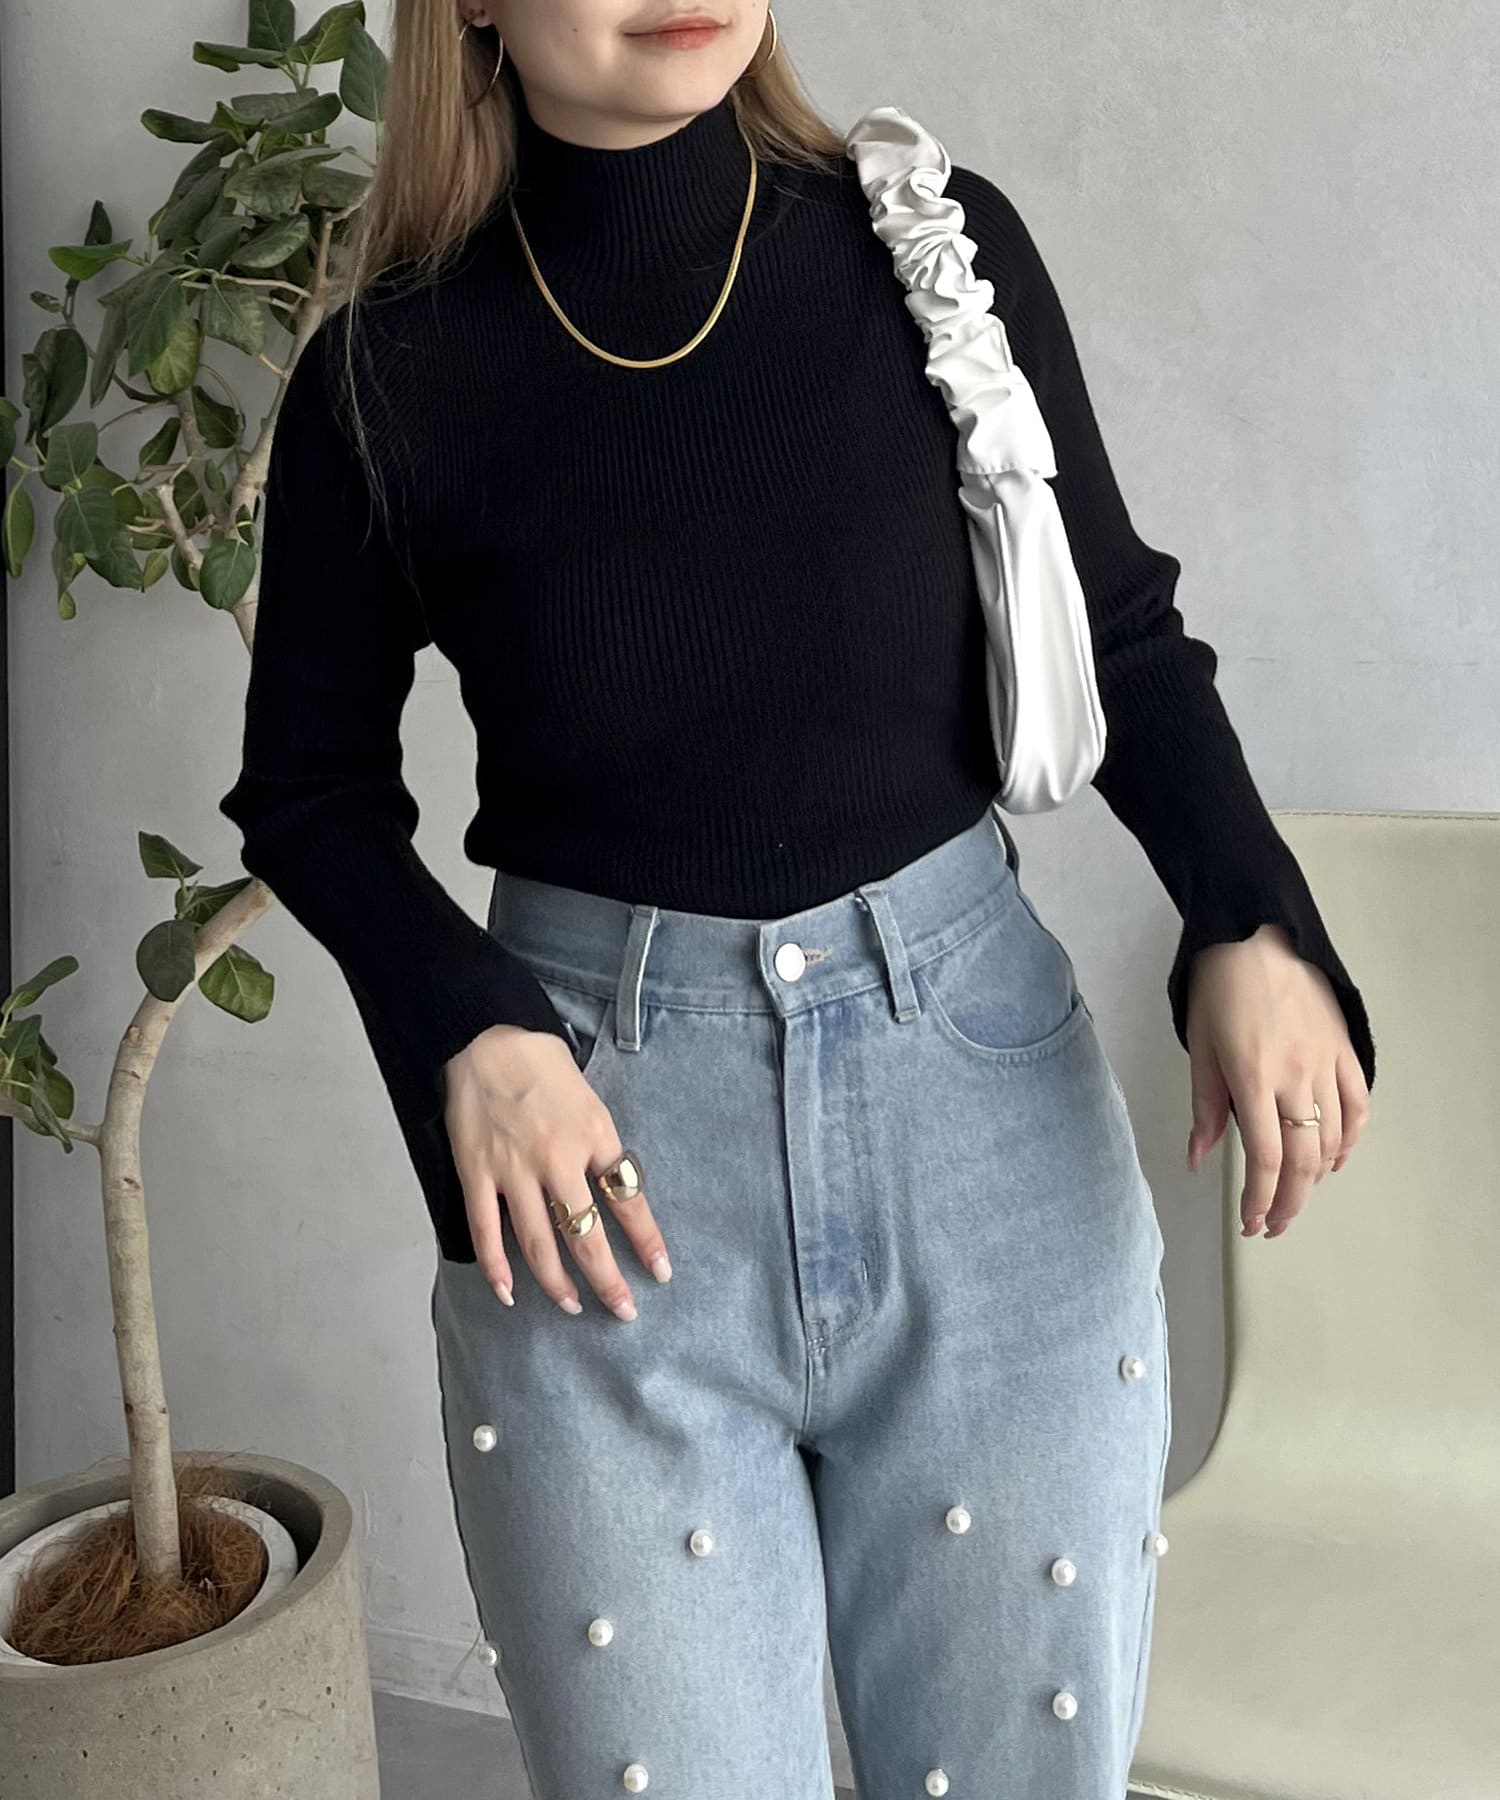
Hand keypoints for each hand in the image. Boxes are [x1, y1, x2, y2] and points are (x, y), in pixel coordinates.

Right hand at [442, 1025, 672, 1316]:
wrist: (486, 1036)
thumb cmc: (542, 1063)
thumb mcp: (590, 1101)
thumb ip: (599, 1146)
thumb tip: (611, 1189)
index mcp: (593, 1137)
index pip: (628, 1200)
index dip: (647, 1240)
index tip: (661, 1272)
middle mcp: (557, 1160)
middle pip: (586, 1235)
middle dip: (607, 1279)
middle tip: (623, 1311)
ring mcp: (514, 1170)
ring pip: (539, 1243)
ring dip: (557, 1283)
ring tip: (573, 1306)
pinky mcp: (477, 1173)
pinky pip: (487, 1231)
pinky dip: (496, 1268)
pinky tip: (508, 1294)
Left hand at [1183, 924, 1370, 1239]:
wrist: (1254, 932)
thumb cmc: (1219, 984)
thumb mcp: (1199, 1045)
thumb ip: (1205, 1106)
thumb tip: (1199, 1158)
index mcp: (1254, 1077)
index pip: (1264, 1157)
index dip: (1259, 1198)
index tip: (1251, 1222)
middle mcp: (1296, 1075)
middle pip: (1302, 1158)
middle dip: (1288, 1201)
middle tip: (1273, 1224)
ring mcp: (1326, 1061)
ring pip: (1333, 1137)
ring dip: (1316, 1176)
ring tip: (1296, 1195)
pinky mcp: (1344, 1047)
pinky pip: (1358, 1103)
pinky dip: (1351, 1138)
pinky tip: (1336, 1158)